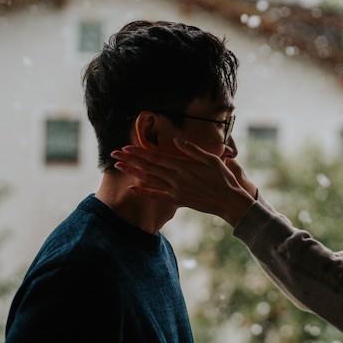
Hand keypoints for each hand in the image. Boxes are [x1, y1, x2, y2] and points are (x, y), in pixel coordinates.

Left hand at [111, 140, 256, 225]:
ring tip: (119, 167)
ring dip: (133, 172)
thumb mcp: (212, 159)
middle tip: (114, 154)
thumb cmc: (223, 178)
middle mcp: (176, 178)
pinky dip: (144, 192)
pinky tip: (132, 189)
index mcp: (183, 166)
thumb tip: (177, 141)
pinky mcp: (177, 200)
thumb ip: (193, 150)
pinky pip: (157, 195)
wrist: (228, 201)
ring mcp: (175, 190)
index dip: (139, 152)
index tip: (126, 147)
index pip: (156, 157)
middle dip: (130, 160)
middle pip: (148, 167)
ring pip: (149, 180)